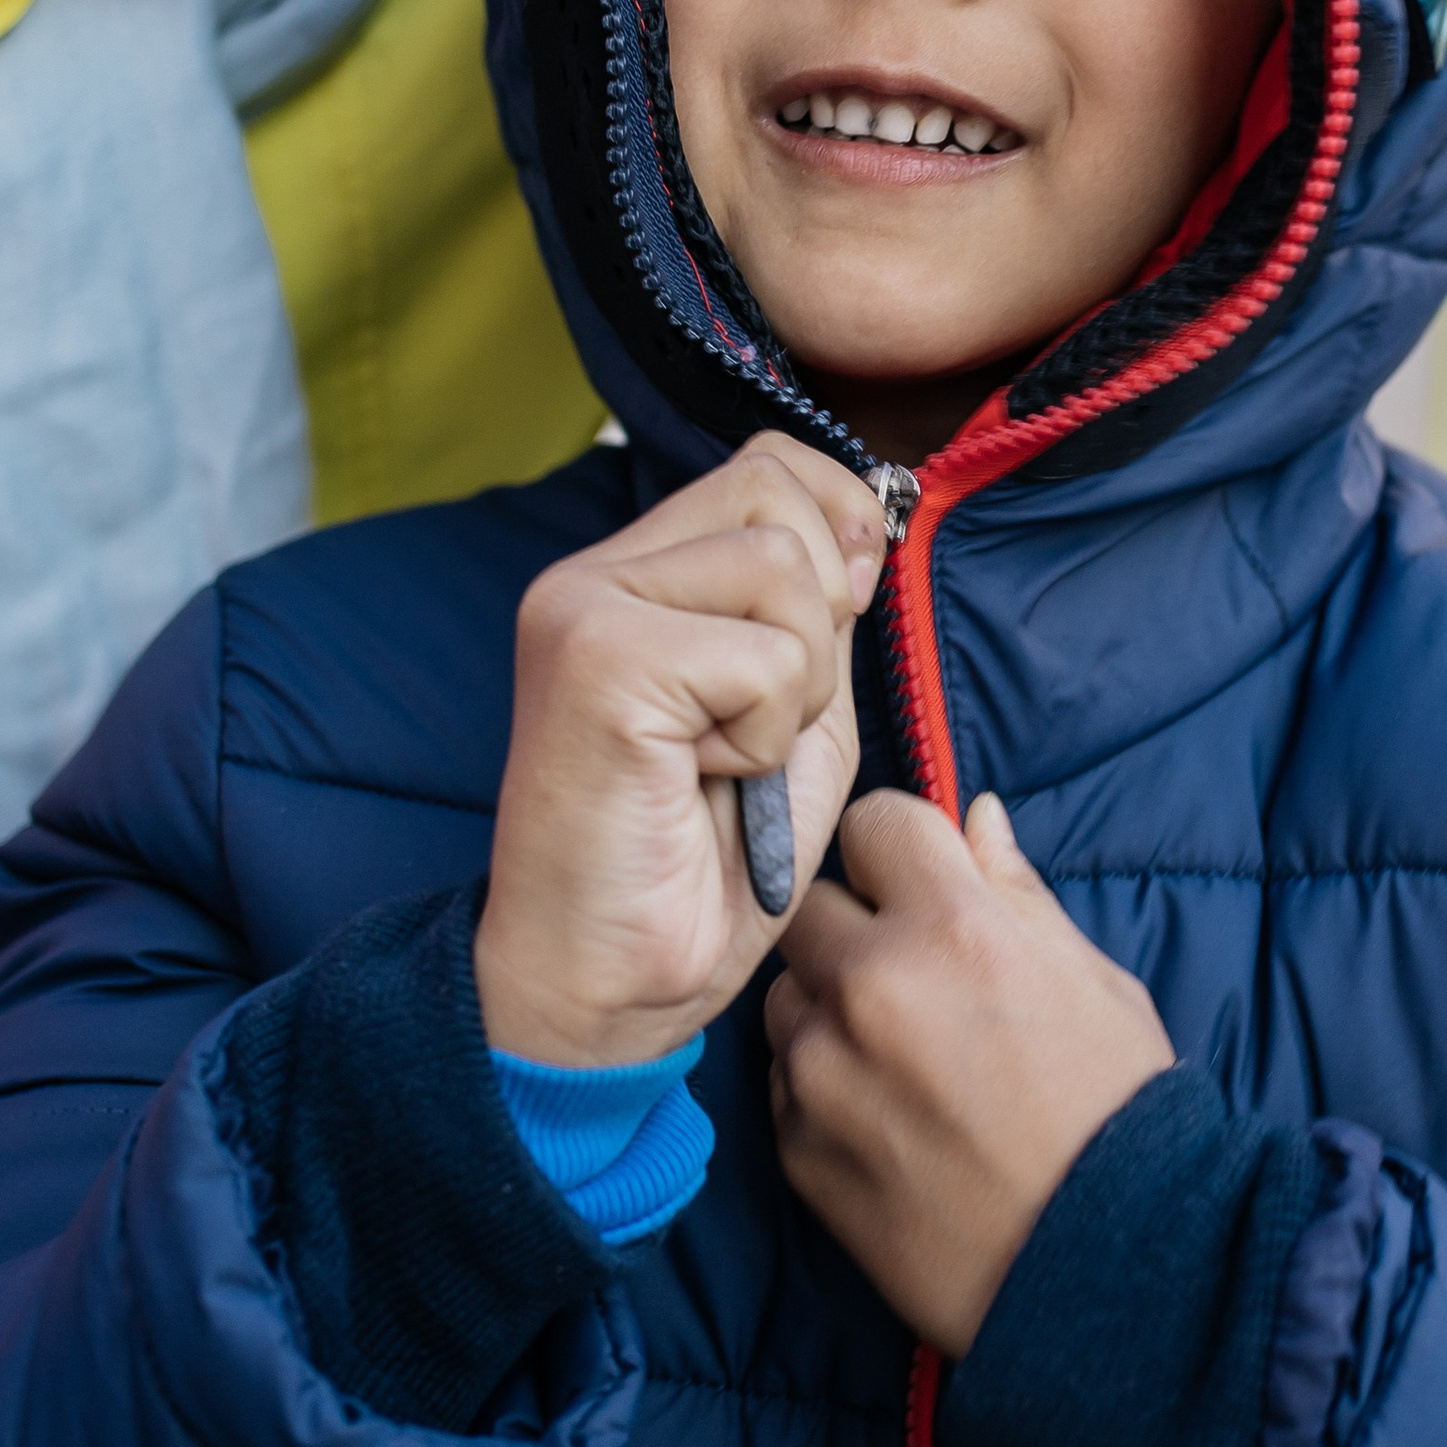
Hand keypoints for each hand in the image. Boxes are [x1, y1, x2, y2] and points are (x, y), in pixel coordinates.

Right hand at [475, 435, 888, 1067]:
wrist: (610, 984)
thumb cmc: (702, 867)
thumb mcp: (792, 712)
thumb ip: (815, 613)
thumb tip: (864, 520)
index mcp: (632, 575)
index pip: (768, 463)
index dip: (837, 524)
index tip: (839, 620)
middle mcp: (590, 572)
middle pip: (778, 492)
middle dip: (818, 617)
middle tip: (759, 725)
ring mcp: (582, 605)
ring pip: (781, 567)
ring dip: (794, 689)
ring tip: (728, 760)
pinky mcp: (593, 657)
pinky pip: (764, 655)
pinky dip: (767, 735)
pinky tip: (704, 783)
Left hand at [766, 789, 1175, 1354]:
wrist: (1102, 1270)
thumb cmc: (1118, 1118)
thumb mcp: (1094, 983)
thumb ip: (1018, 893)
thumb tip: (976, 819)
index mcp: (953, 928)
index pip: (875, 822)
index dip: (902, 851)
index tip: (921, 883)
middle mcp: (871, 986)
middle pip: (812, 905)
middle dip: (856, 928)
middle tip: (913, 979)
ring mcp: (822, 1071)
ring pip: (787, 996)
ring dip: (829, 1011)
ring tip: (904, 1063)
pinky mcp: (796, 1149)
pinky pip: (783, 1083)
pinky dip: (821, 1090)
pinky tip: (889, 1123)